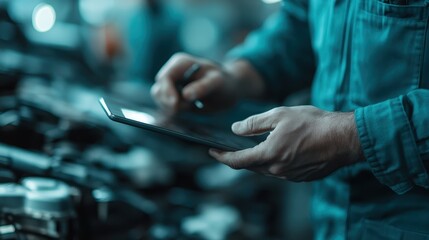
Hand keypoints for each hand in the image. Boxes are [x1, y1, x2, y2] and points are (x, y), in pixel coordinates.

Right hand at [151, 53, 236, 113]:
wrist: (227, 89)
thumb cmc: (223, 82)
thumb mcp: (217, 82)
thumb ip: (202, 87)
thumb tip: (185, 95)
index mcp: (180, 63)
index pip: (164, 78)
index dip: (167, 92)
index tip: (175, 105)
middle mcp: (172, 71)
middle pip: (159, 90)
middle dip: (171, 102)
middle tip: (189, 106)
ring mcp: (170, 83)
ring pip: (160, 99)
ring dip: (172, 108)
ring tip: (191, 105)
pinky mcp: (171, 95)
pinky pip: (164, 105)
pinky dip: (174, 110)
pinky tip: (188, 107)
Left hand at [209, 106, 363, 180]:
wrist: (344, 138)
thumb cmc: (313, 123)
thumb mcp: (279, 115)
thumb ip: (254, 124)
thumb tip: (235, 129)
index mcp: (268, 155)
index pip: (237, 161)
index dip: (221, 156)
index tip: (211, 151)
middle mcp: (277, 170)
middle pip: (250, 166)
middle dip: (239, 156)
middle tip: (232, 145)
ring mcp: (290, 175)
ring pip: (265, 168)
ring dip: (257, 158)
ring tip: (256, 145)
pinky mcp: (301, 177)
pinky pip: (280, 170)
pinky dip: (273, 161)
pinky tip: (278, 149)